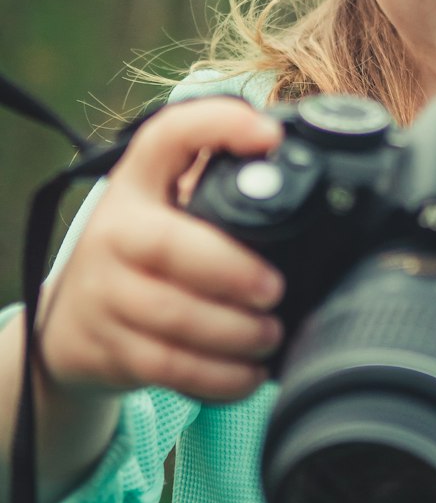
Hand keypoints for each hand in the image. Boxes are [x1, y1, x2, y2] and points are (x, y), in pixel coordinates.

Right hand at [38, 98, 287, 403]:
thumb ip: (214, 192)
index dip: (218, 126)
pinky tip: (248, 374)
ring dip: (234, 332)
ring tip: (270, 335)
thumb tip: (296, 176)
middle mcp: (113, 230)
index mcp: (136, 184)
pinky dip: (218, 376)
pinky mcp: (107, 346)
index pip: (167, 136)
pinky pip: (168, 366)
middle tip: (275, 290)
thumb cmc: (143, 260)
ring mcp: (103, 291)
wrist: (71, 326)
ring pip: (172, 315)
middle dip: (233, 271)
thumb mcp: (166, 212)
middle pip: (169, 245)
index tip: (270, 135)